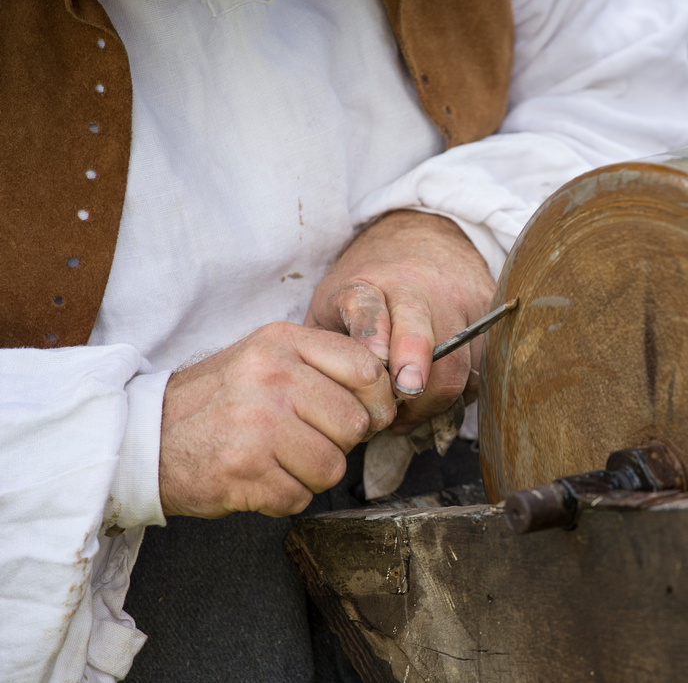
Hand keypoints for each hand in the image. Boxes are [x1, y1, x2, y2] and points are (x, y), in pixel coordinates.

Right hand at [160, 322, 395, 517]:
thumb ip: (325, 365)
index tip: (366, 416)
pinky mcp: (244, 470)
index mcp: (283, 341)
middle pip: (354, 424)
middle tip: (307, 440)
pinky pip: (300, 497)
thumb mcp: (268, 357)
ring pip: (332, 467)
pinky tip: (258, 477)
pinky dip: (283, 497)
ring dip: (311, 474)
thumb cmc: (221, 400)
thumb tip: (390, 393)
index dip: (377, 401)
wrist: (145, 436)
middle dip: (339, 443)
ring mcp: (257, 424)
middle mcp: (272, 377)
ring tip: (278, 459)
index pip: (367, 370)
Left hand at [305, 210, 494, 433]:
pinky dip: (460, 393)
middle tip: (402, 408)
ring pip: (457, 364)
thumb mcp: (332, 304)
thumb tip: (329, 400)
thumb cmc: (369, 285)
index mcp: (369, 286)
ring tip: (408, 413)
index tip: (374, 361)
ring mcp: (457, 299)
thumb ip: (327, 347)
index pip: (368, 307)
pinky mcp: (486, 312)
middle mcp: (417, 289)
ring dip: (433, 401)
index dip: (372, 333)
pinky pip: (480, 369)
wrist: (421, 236)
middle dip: (416, 371)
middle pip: (423, 338)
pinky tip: (436, 396)